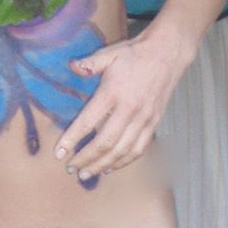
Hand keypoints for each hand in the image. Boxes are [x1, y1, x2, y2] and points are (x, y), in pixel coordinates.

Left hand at [55, 29, 187, 180]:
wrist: (168, 54)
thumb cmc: (135, 54)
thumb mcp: (110, 54)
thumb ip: (90, 64)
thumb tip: (72, 66)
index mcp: (114, 92)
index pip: (88, 122)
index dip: (72, 140)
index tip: (59, 153)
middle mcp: (129, 109)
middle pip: (105, 143)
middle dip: (86, 159)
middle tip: (71, 168)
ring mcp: (144, 119)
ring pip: (121, 151)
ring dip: (102, 165)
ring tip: (86, 174)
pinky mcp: (153, 123)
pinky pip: (138, 149)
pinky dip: (123, 162)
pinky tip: (110, 168)